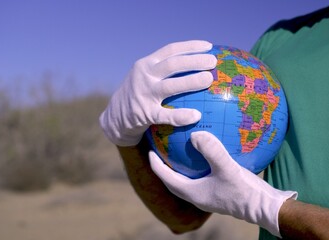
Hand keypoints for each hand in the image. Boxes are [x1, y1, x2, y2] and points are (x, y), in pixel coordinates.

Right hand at [99, 40, 216, 145]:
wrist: (115, 117)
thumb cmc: (140, 95)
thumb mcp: (147, 77)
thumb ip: (165, 71)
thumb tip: (199, 67)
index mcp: (147, 64)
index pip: (171, 50)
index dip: (190, 46)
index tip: (209, 46)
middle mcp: (144, 76)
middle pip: (172, 65)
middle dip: (194, 61)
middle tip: (213, 62)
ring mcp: (143, 94)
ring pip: (170, 86)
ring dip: (191, 81)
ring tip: (208, 80)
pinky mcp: (144, 113)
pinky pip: (165, 115)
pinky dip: (181, 115)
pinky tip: (196, 115)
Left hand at [149, 131, 296, 236]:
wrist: (264, 207)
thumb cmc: (244, 191)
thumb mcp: (227, 168)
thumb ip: (211, 151)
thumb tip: (195, 134)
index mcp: (193, 193)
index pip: (166, 178)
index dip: (156, 165)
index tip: (150, 150)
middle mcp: (198, 196)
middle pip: (174, 180)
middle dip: (165, 166)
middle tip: (161, 150)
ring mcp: (209, 194)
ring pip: (188, 179)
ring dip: (182, 166)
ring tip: (180, 150)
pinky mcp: (220, 191)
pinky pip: (203, 177)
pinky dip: (200, 165)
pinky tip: (209, 152)